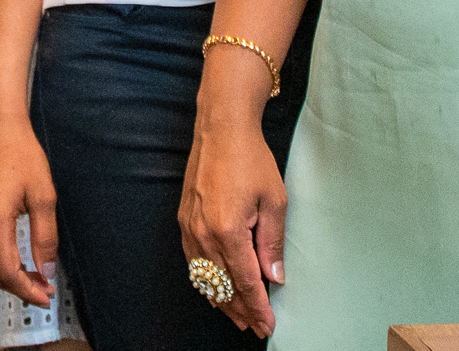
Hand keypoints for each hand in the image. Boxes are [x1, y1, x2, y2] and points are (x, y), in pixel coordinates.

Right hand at [0, 102, 59, 305]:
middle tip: (43, 288)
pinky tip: (13, 257)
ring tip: (31, 276)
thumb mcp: (43, 195)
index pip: (8, 273)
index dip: (28, 290)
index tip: (47, 296)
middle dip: (18, 288)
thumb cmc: (21, 153)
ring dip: (5, 277)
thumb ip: (45, 238)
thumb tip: (46, 271)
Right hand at [180, 100, 287, 336]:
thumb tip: (274, 277)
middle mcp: (204, 234)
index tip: (267, 325)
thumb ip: (272, 243)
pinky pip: (193, 262)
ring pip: (205, 278)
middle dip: (241, 311)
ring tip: (237, 316)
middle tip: (255, 327)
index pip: (245, 283)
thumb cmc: (251, 160)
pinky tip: (214, 289)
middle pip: (223, 287)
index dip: (258, 308)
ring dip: (222, 301)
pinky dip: (205, 281)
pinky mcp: (184, 220)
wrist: (221, 129)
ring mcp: (190, 228)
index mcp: (229, 231)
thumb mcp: (274, 201)